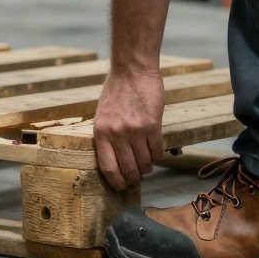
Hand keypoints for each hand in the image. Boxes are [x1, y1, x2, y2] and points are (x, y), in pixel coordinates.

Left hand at [93, 70, 164, 190]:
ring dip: (147, 167)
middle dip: (134, 178)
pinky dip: (157, 156)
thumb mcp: (102, 114)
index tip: (121, 186)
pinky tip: (156, 154)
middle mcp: (117, 134)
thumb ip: (107, 135)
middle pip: (128, 168)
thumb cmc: (117, 91)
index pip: (108, 167)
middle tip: (137, 179)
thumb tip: (116, 158)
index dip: (116, 181)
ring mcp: (135, 131)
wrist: (132, 71)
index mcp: (101, 132)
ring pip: (145, 162)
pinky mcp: (152, 125)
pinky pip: (156, 150)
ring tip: (147, 165)